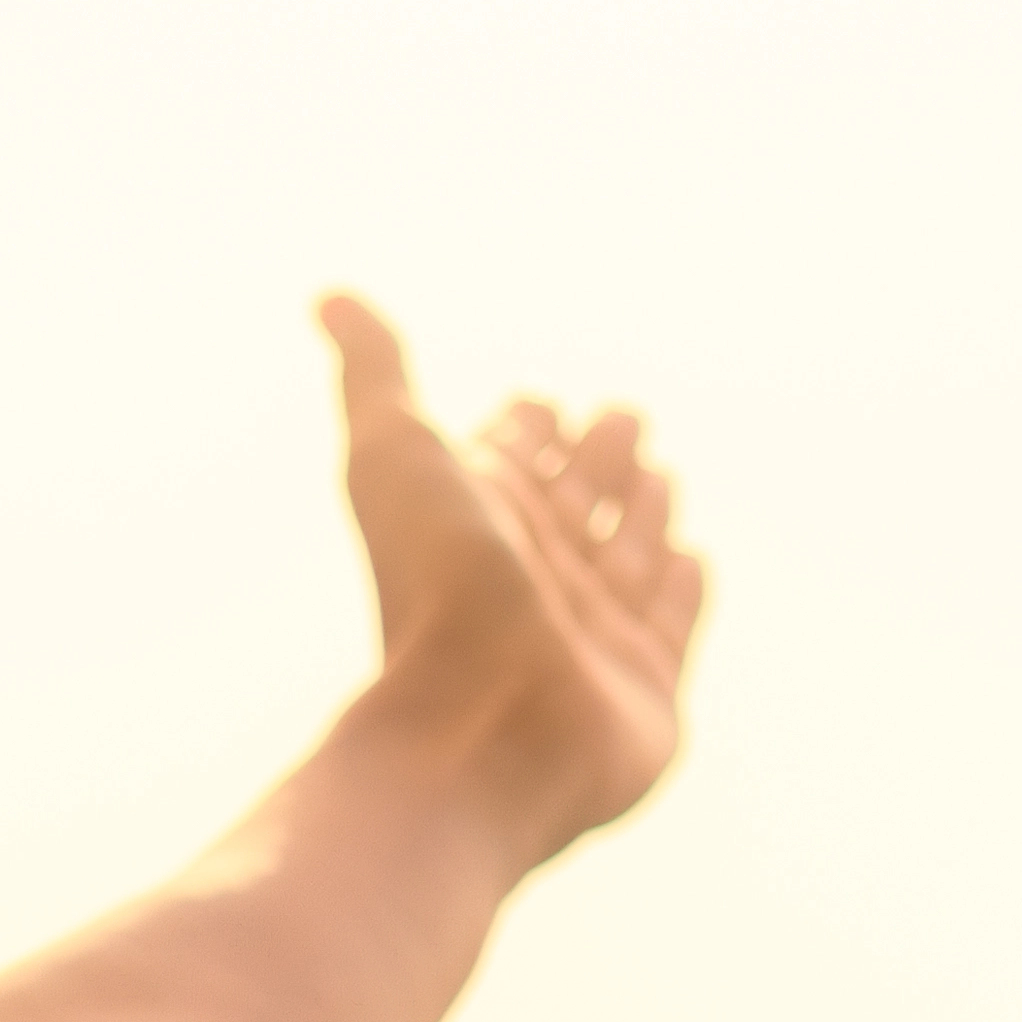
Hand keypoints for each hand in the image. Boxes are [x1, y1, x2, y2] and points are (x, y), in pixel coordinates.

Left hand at [317, 293, 698, 858]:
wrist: (481, 727)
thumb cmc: (437, 587)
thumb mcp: (396, 453)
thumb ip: (375, 373)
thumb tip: (329, 294)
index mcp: (477, 520)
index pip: (506, 460)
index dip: (522, 429)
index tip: (536, 397)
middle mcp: (532, 574)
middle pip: (573, 499)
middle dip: (597, 454)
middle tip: (623, 412)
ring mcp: (591, 630)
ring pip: (626, 553)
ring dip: (643, 508)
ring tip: (658, 468)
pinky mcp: (648, 684)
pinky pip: (673, 620)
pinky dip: (683, 584)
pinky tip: (693, 554)